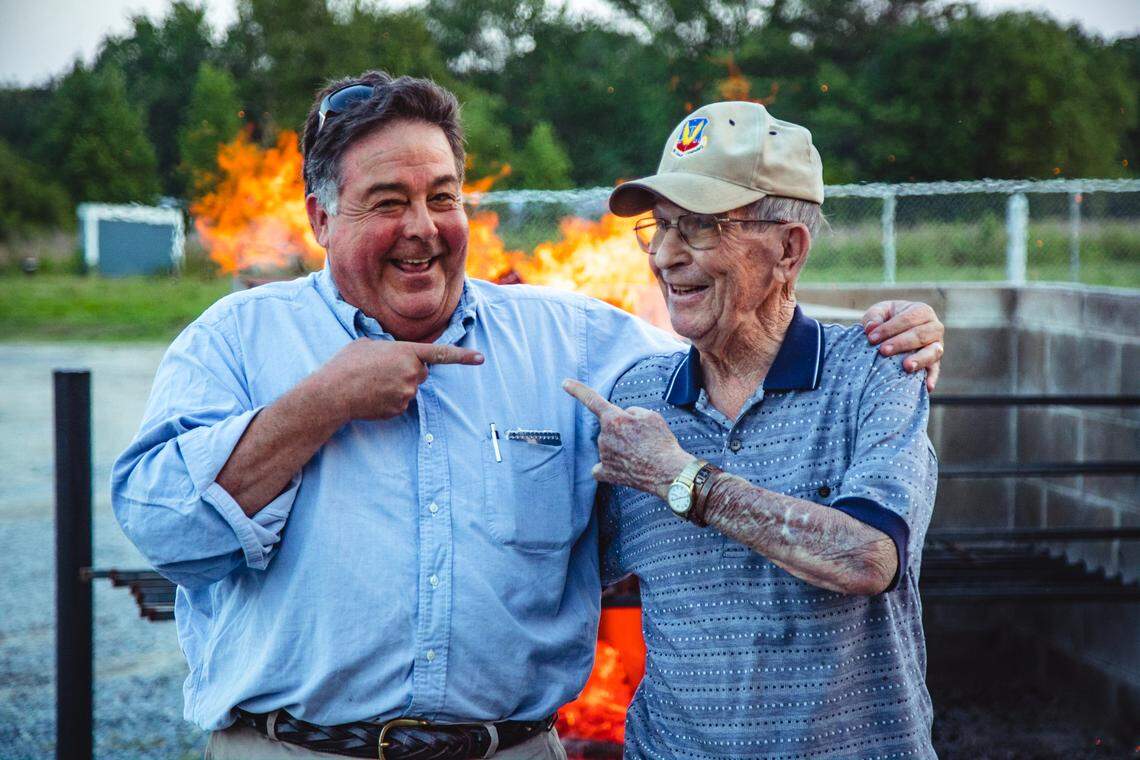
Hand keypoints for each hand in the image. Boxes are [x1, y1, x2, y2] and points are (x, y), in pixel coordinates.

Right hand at [319, 339, 482, 421]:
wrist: (333, 393)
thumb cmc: (347, 364)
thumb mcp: (368, 344)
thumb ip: (389, 348)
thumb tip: (393, 356)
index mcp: (407, 352)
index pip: (441, 354)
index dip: (463, 357)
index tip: (480, 359)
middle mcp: (412, 373)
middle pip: (422, 372)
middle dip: (409, 370)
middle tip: (383, 369)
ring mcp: (407, 393)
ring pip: (410, 388)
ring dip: (397, 385)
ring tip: (372, 382)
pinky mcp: (399, 409)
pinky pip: (401, 402)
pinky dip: (389, 399)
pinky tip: (372, 396)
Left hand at [562, 379, 695, 498]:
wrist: (668, 472)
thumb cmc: (661, 442)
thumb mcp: (651, 416)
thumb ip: (631, 412)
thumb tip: (624, 418)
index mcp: (614, 418)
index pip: (592, 400)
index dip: (577, 390)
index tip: (564, 383)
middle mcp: (604, 436)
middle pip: (609, 428)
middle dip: (622, 431)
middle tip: (643, 439)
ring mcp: (603, 455)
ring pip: (608, 446)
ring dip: (620, 448)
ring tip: (641, 454)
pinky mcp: (606, 472)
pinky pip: (601, 467)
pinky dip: (609, 467)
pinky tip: (623, 468)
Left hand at [861, 300, 944, 391]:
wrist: (895, 332)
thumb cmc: (887, 319)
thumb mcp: (880, 312)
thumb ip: (874, 316)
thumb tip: (871, 328)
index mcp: (922, 311)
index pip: (908, 319)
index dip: (889, 328)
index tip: (871, 338)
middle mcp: (934, 327)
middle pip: (920, 335)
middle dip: (901, 343)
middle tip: (883, 351)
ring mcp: (937, 345)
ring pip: (933, 351)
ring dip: (920, 359)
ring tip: (906, 366)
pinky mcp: (935, 362)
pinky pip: (936, 370)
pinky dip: (932, 377)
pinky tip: (927, 386)